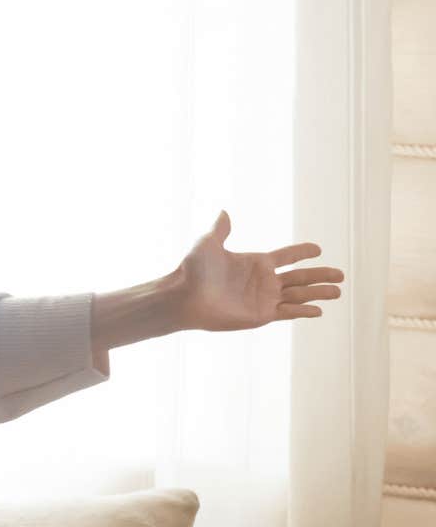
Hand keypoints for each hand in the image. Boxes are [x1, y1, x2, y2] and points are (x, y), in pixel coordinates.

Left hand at [173, 211, 343, 331]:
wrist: (184, 297)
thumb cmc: (193, 270)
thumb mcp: (208, 244)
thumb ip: (220, 230)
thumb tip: (223, 211)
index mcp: (256, 262)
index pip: (286, 256)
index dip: (302, 252)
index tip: (318, 249)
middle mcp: (263, 281)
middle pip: (300, 277)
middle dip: (320, 275)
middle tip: (341, 274)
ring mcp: (263, 298)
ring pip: (299, 295)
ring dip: (319, 293)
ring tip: (339, 290)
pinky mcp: (260, 315)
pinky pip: (288, 313)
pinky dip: (303, 311)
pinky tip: (319, 310)